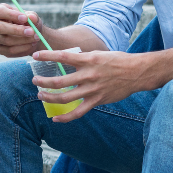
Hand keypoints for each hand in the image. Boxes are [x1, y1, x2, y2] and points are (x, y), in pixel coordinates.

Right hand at [0, 3, 48, 57]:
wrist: (31, 36)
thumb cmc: (29, 22)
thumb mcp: (33, 17)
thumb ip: (32, 16)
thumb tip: (31, 17)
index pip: (0, 11)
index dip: (12, 15)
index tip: (25, 18)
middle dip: (17, 30)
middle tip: (32, 32)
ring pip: (6, 40)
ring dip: (23, 40)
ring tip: (35, 38)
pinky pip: (8, 50)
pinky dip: (22, 48)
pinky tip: (31, 44)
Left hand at [30, 49, 146, 122]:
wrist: (137, 72)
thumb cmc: (119, 60)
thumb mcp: (100, 54)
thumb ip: (84, 58)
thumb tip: (69, 59)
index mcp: (88, 60)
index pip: (63, 57)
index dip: (47, 56)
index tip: (36, 55)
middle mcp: (88, 75)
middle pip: (59, 81)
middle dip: (43, 82)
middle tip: (35, 81)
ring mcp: (92, 89)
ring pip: (64, 98)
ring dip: (49, 97)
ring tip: (41, 95)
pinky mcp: (97, 101)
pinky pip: (77, 112)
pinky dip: (65, 117)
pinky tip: (55, 118)